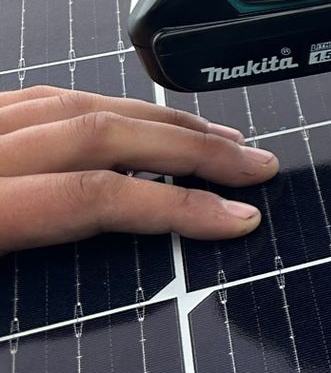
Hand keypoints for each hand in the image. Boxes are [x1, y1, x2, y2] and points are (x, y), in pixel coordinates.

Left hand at [0, 86, 277, 252]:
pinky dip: (96, 104)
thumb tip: (135, 263)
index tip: (235, 218)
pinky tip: (129, 117)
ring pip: (72, 103)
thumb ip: (46, 274)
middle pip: (98, 133)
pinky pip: (36, 98)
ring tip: (214, 138)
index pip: (93, 196)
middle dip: (191, 149)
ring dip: (155, 120)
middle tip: (253, 165)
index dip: (176, 205)